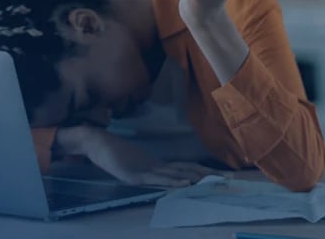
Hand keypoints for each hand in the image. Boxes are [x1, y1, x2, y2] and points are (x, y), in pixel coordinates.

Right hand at [67, 126, 226, 187]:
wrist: (95, 141)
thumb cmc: (110, 151)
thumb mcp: (131, 164)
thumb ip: (143, 170)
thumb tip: (157, 175)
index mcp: (155, 164)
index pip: (183, 168)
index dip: (201, 171)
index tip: (218, 174)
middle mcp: (155, 165)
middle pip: (186, 169)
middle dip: (207, 174)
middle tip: (229, 178)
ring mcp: (147, 169)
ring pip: (177, 173)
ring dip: (196, 177)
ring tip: (215, 180)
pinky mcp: (137, 174)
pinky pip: (159, 178)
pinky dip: (174, 181)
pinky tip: (186, 183)